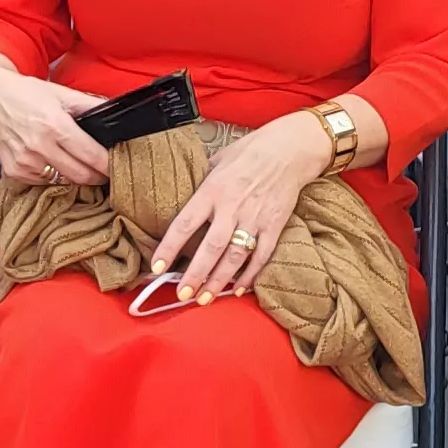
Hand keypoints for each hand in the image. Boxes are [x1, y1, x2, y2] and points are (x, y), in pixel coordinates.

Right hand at [0, 58, 111, 189]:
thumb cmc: (24, 93)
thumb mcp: (61, 93)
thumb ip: (89, 105)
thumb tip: (113, 114)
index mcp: (55, 126)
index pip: (92, 157)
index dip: (109, 165)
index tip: (118, 166)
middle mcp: (39, 147)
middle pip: (81, 176)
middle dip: (97, 176)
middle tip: (105, 171)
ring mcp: (25, 162)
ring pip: (63, 182)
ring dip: (75, 177)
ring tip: (80, 165)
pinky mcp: (14, 171)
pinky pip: (44, 182)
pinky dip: (53, 176)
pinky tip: (54, 163)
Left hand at [154, 116, 324, 300]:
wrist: (289, 149)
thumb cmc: (250, 152)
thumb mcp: (218, 161)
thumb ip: (203, 184)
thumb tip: (186, 200)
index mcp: (213, 190)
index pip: (185, 223)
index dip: (169, 247)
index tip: (157, 266)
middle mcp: (232, 207)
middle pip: (211, 247)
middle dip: (196, 274)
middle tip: (182, 294)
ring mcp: (255, 218)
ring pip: (235, 256)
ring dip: (219, 281)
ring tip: (205, 299)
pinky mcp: (274, 225)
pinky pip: (261, 255)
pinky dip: (250, 274)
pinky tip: (239, 289)